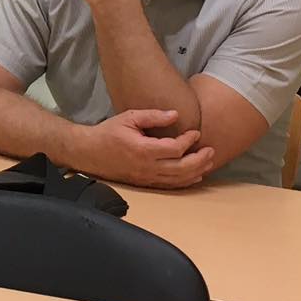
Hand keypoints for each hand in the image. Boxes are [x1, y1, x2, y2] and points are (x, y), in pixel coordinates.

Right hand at [86, 109, 216, 189]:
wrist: (90, 152)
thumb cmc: (109, 132)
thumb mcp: (129, 117)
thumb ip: (153, 116)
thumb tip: (175, 115)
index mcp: (143, 149)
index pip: (174, 149)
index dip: (188, 141)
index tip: (195, 132)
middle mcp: (147, 167)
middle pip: (181, 168)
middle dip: (200, 160)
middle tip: (211, 150)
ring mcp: (146, 177)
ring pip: (178, 180)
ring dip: (196, 172)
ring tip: (209, 162)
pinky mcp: (145, 183)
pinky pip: (170, 186)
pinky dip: (185, 182)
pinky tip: (195, 176)